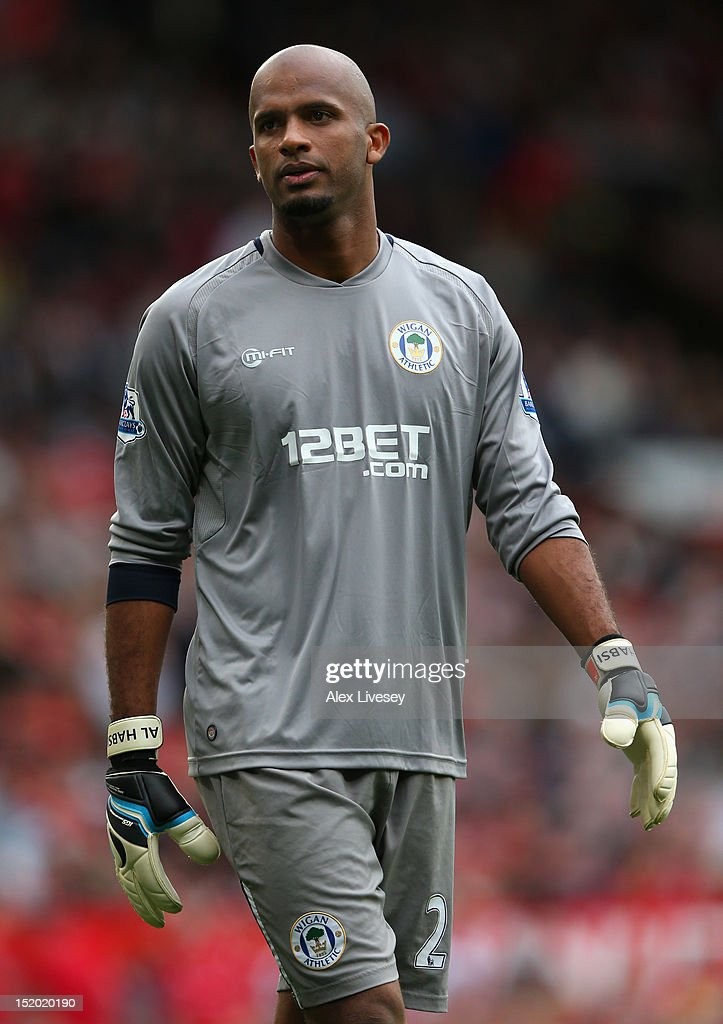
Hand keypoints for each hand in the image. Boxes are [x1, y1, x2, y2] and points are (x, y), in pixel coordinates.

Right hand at [105, 716, 219, 926]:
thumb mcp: (175, 809)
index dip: (163, 897)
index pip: (152, 880)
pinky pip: (121, 869)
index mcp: (138, 845)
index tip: (177, 909)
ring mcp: (117, 844)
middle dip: (147, 905)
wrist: (128, 769)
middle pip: (135, 886)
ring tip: (149, 910)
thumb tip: (212, 858)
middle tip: (160, 921)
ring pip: (125, 880)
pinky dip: (129, 883)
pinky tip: (137, 884)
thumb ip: (192, 833)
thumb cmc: (153, 788)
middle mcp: (124, 849)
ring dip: (136, 897)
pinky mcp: (117, 837)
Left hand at [584, 638, 677, 829]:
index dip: (663, 777)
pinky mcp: (639, 754)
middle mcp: (659, 744)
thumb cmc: (622, 690)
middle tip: (655, 821)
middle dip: (661, 800)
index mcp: (658, 732)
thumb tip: (614, 741)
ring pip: (654, 782)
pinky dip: (638, 795)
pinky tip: (632, 813)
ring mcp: (650, 751)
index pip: (663, 758)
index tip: (661, 795)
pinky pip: (641, 779)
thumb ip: (619, 719)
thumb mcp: (620, 701)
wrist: (621, 681)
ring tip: (647, 826)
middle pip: (664, 776)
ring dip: (651, 804)